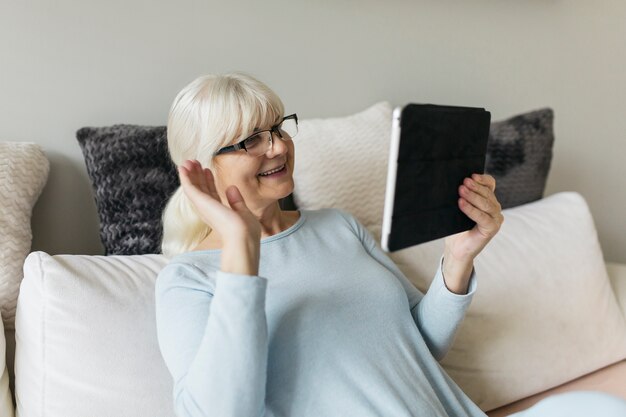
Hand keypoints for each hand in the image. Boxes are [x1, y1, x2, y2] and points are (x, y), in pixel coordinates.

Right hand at [178, 159, 260, 274]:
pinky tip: (183, 168)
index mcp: (219, 213)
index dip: (209, 181)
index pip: (211, 194)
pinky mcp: (200, 202)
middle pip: (201, 189)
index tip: (207, 170)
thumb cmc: (246, 231)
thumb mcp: (243, 212)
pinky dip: (185, 177)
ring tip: (188, 161)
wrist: (242, 236)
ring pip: (194, 187)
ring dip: (190, 174)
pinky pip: (190, 188)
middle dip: (197, 175)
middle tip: (194, 162)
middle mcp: (209, 210)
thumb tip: (231, 188)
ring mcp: (204, 206)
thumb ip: (236, 201)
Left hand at [442, 174, 503, 292]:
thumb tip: (456, 183)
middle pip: (488, 194)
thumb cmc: (457, 227)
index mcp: (488, 200)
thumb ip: (462, 196)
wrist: (456, 247)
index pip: (490, 184)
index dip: (482, 179)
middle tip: (463, 182)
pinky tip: (461, 204)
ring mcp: (496, 219)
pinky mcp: (492, 228)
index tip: (471, 175)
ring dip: (473, 196)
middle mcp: (495, 208)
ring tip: (461, 191)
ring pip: (487, 204)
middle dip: (475, 187)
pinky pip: (483, 217)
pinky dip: (472, 209)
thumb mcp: (459, 208)